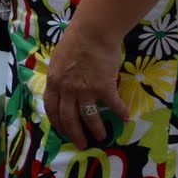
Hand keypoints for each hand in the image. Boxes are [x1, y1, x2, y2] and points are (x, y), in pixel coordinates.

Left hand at [43, 27, 129, 145]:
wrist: (93, 32)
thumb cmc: (75, 41)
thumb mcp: (59, 60)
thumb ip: (61, 76)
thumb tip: (64, 86)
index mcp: (54, 82)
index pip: (51, 108)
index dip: (57, 123)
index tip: (63, 132)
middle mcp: (67, 89)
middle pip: (68, 118)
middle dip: (75, 134)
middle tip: (82, 145)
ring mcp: (85, 90)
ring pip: (89, 117)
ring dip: (96, 129)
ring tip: (102, 137)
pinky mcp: (103, 87)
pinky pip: (113, 105)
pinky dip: (120, 113)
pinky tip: (126, 118)